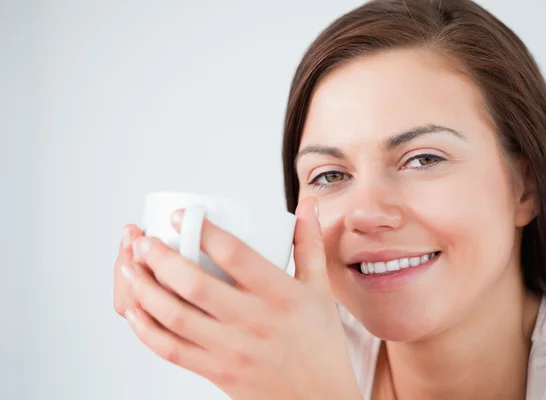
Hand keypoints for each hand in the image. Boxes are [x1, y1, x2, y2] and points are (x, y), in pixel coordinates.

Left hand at [118, 198, 361, 399]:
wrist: (319, 397)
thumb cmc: (319, 342)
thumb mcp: (320, 288)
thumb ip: (310, 243)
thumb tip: (309, 205)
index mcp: (279, 294)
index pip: (234, 255)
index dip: (202, 231)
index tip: (180, 215)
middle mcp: (252, 321)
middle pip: (194, 285)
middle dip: (159, 258)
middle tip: (143, 241)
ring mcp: (230, 349)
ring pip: (175, 317)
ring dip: (144, 290)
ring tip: (129, 268)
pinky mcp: (216, 371)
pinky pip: (171, 350)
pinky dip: (146, 330)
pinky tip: (135, 311)